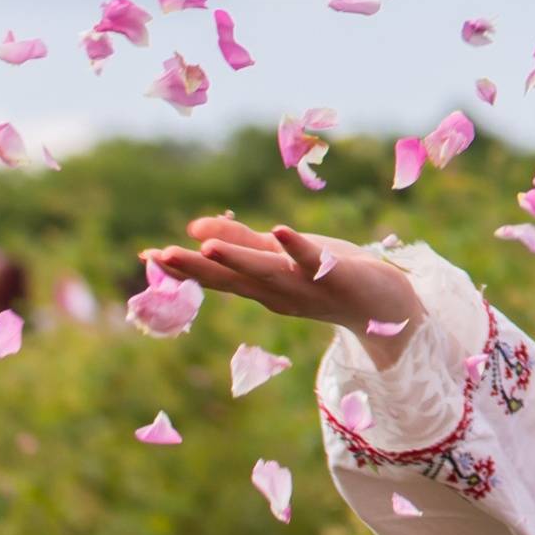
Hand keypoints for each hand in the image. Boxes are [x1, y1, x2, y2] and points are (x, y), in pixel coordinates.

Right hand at [145, 216, 418, 340]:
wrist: (388, 306)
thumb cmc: (329, 276)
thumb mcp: (280, 257)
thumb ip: (242, 243)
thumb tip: (195, 228)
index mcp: (262, 287)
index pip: (217, 277)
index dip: (182, 267)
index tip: (146, 255)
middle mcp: (278, 291)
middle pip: (232, 278)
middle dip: (194, 267)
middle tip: (157, 256)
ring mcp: (306, 285)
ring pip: (266, 272)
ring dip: (237, 259)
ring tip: (206, 245)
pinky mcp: (335, 275)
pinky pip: (313, 261)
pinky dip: (296, 247)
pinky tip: (278, 230)